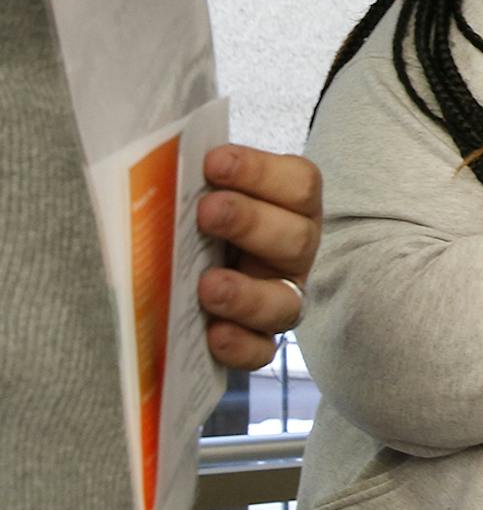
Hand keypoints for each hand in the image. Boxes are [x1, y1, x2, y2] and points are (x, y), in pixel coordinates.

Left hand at [197, 145, 321, 370]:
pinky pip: (262, 351)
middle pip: (296, 238)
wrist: (183, 272)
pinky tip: (213, 334)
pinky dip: (241, 344)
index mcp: (289, 206)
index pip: (299, 183)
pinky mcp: (259, 340)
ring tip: (208, 286)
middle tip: (207, 212)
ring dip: (248, 293)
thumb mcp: (201, 191)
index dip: (261, 172)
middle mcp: (293, 252)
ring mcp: (281, 298)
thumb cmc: (198, 220)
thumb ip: (194, 178)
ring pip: (286, 302)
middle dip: (251, 223)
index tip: (213, 163)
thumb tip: (156, 158)